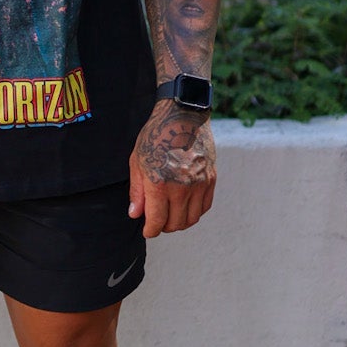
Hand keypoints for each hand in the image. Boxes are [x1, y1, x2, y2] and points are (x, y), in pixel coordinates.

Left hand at [128, 101, 215, 237]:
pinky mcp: (211, 179)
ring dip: (180, 222)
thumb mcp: (137, 161)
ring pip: (191, 219)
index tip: (148, 230)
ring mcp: (199, 184)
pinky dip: (194, 212)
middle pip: (175, 224)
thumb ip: (137, 191)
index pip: (156, 221)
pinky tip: (185, 206)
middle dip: (164, 227)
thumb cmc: (156, 136)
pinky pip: (204, 207)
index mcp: (159, 183)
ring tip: (171, 215)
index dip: (151, 230)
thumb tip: (135, 214)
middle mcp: (181, 187)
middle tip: (158, 222)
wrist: (183, 115)